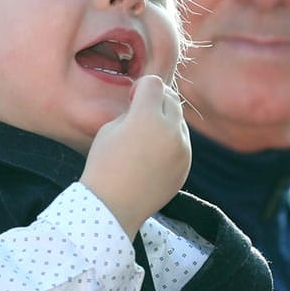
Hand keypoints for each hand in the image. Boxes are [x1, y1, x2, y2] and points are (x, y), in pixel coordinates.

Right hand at [81, 75, 189, 234]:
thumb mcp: (110, 128)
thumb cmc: (104, 164)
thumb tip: (147, 104)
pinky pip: (182, 142)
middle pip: (171, 99)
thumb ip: (132, 111)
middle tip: (140, 112)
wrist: (112, 206)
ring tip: (145, 136)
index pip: (154, 84)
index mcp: (147, 118)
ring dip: (165, 120)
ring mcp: (183, 149)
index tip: (131, 99)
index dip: (140, 88)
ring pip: (179, 120)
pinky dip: (170, 141)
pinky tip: (152, 154)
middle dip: (157, 100)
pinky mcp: (186, 165)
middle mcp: (170, 131)